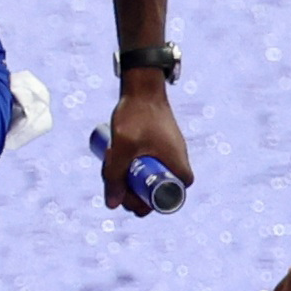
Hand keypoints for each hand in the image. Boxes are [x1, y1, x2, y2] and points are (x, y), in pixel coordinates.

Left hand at [103, 78, 192, 215]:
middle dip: (134, 191)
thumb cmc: (136, 115)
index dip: (148, 203)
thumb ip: (114, 175)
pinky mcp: (162, 142)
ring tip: (111, 164)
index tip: (129, 194)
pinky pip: (151, 162)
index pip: (169, 198)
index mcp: (178, 166)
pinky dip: (135, 164)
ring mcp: (171, 151)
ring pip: (152, 175)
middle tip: (114, 182)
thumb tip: (111, 204)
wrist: (143, 85)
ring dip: (131, 177)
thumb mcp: (122, 147)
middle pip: (158, 190)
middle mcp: (179, 161)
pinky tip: (117, 155)